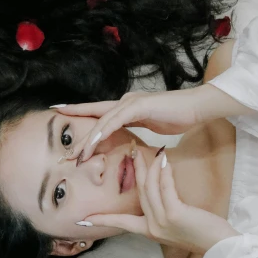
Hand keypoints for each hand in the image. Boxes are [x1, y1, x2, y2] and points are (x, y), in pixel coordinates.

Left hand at [56, 89, 203, 165]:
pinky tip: (94, 141)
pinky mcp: (139, 105)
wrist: (197, 107)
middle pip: (95, 119)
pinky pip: (116, 120)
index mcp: (126, 107)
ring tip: (77, 155)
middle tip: (65, 153)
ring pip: (102, 121)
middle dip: (79, 137)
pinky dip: (103, 131)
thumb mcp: (151, 125)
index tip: (60, 114)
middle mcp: (124, 102)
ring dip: (89, 140)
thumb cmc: (177, 116)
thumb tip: (129, 140)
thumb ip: (137, 128)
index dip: (78, 113)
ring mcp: (130, 102)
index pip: (98, 112)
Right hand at [81, 149, 237, 253]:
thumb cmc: (202, 234)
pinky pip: (165, 188)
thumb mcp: (176, 226)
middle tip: (132, 151)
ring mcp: (162, 222)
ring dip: (150, 167)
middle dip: (135, 171)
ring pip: (149, 188)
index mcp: (148, 232)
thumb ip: (163, 213)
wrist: (220, 248)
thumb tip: (156, 191)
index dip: (101, 219)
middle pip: (138, 193)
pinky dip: (164, 172)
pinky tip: (165, 160)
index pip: (119, 223)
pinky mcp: (175, 215)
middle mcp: (152, 228)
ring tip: (150, 150)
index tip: (83, 218)